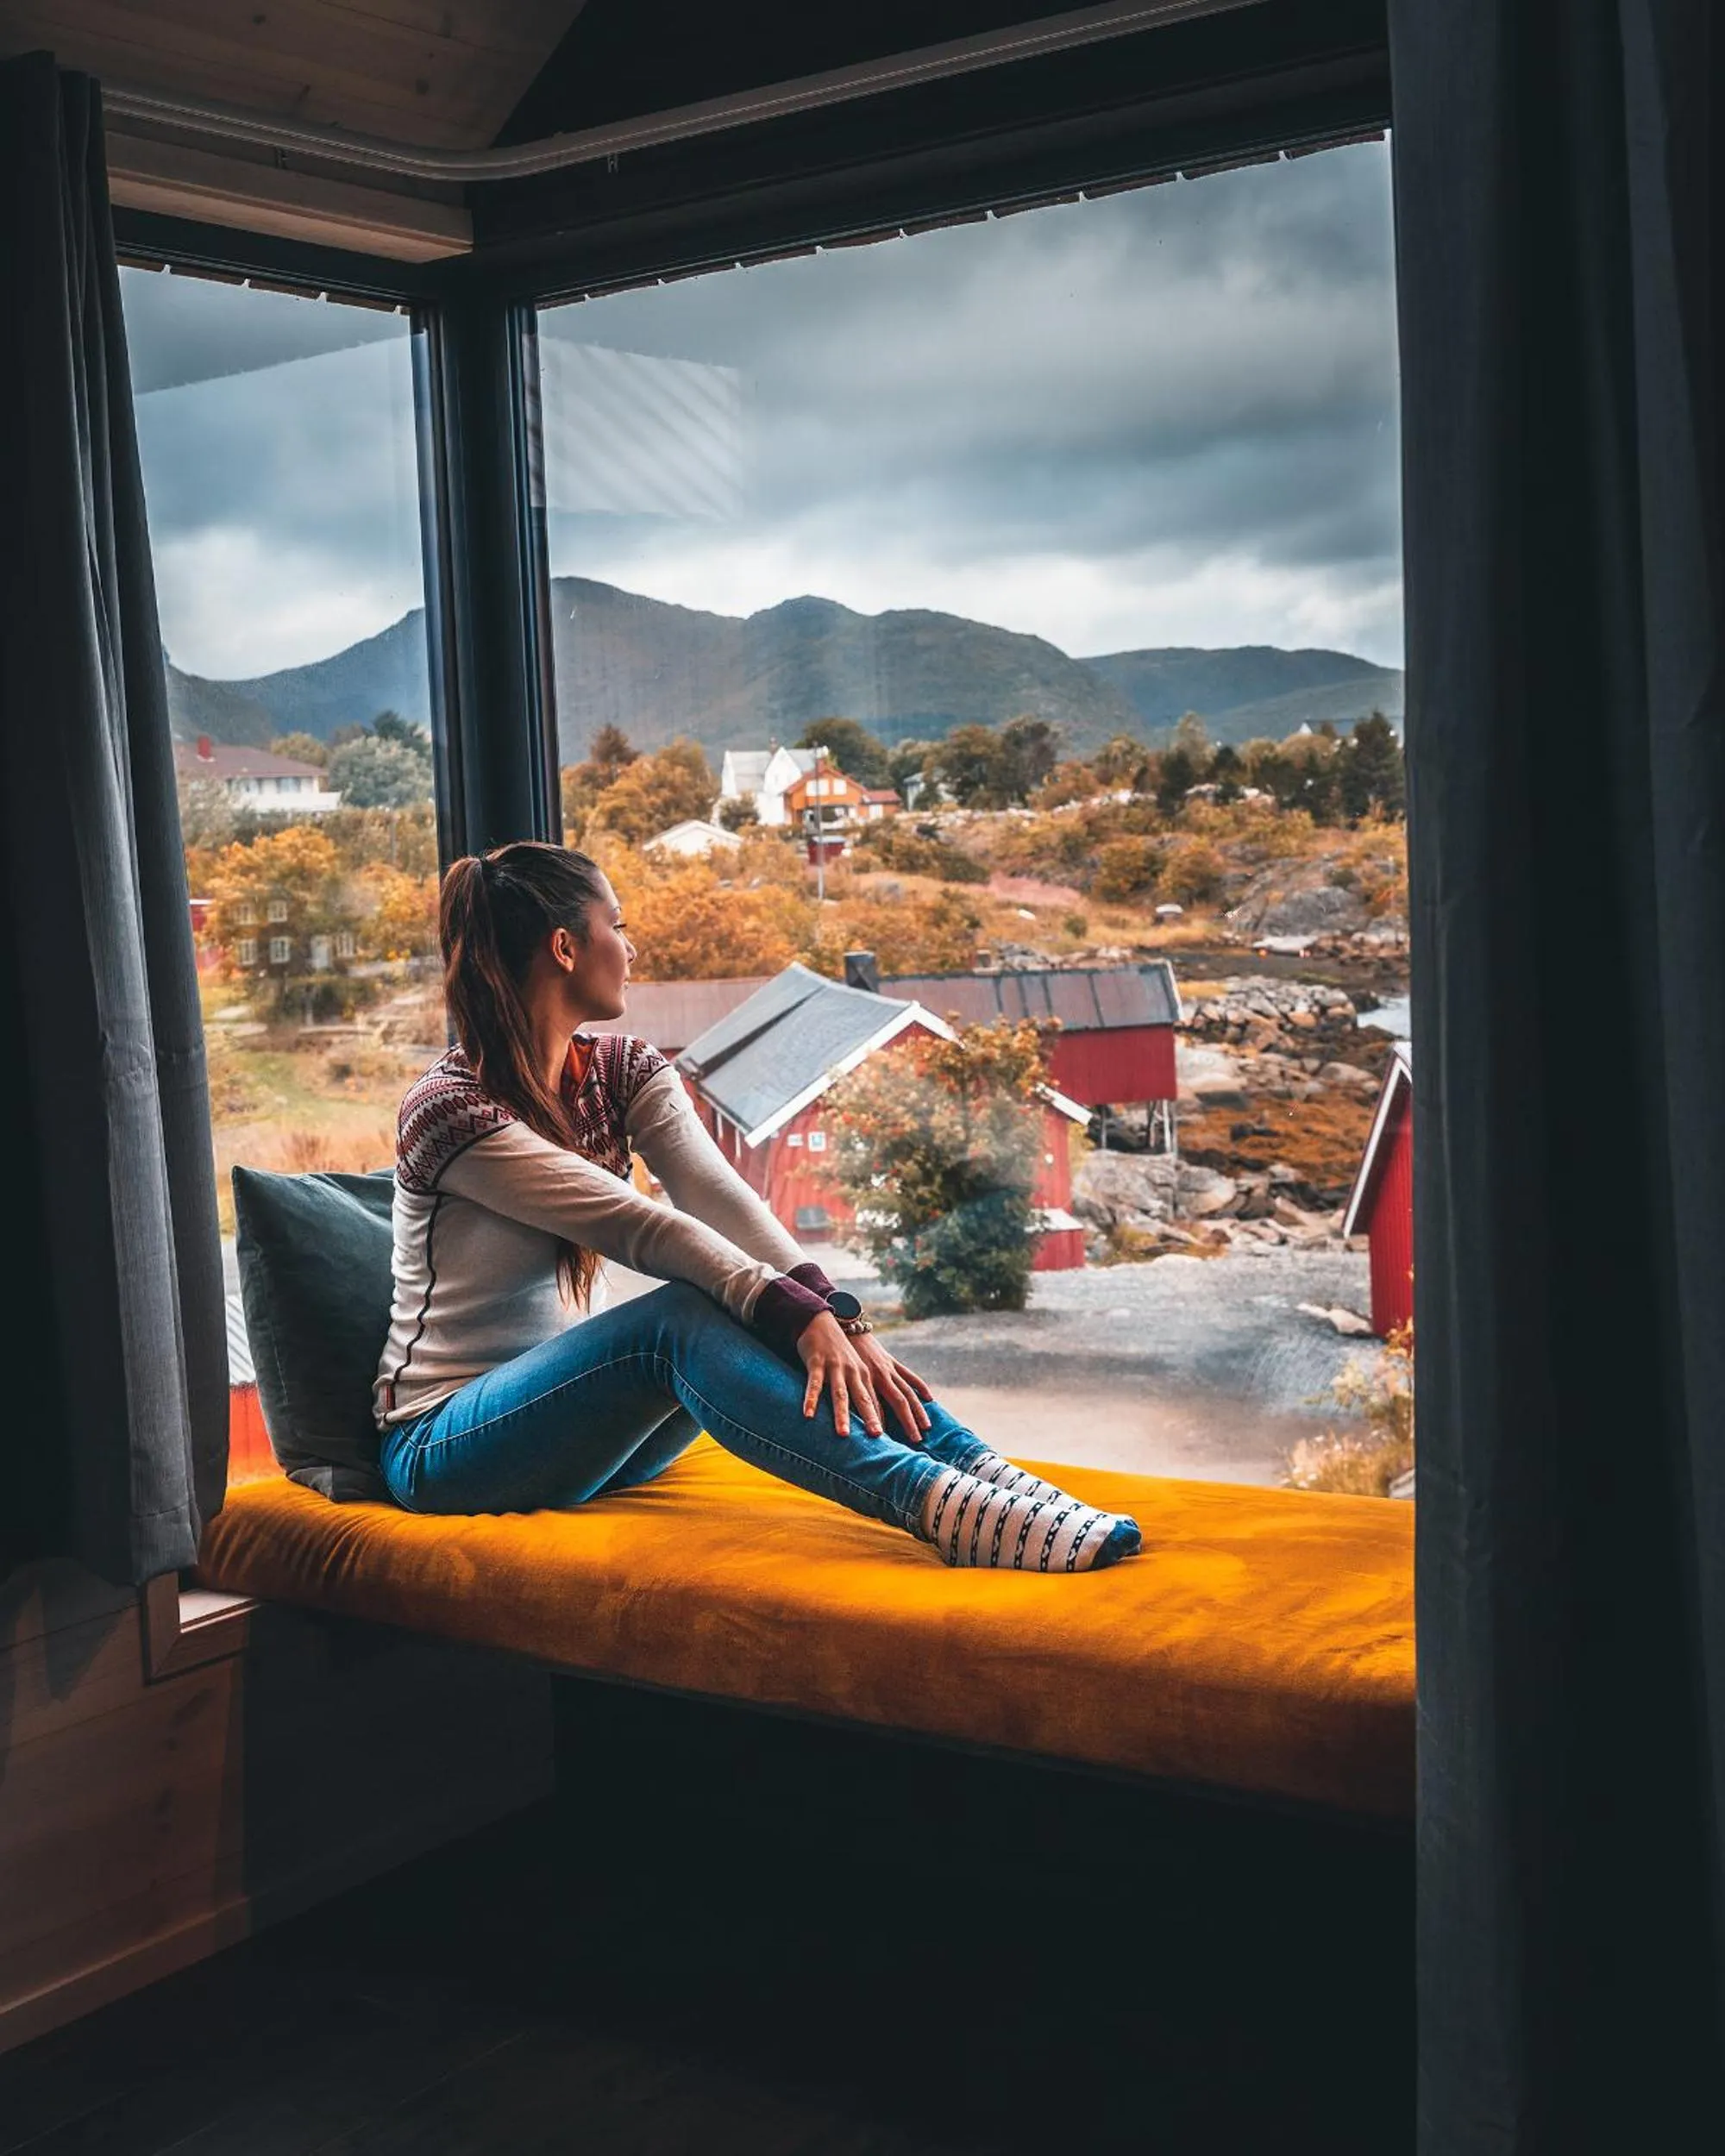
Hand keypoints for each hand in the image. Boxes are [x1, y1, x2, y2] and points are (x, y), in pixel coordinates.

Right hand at [797, 1314, 929, 1443]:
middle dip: (874, 1418)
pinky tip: (807, 1415)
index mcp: (871, 1374)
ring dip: (841, 1414)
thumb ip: (873, 1389)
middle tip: (879, 1438)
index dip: (902, 1417)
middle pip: (868, 1398)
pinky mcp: (817, 1363)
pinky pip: (814, 1385)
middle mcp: (856, 1372)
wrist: (823, 1322)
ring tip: (843, 1434)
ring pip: (840, 1394)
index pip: (890, 1399)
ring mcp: (836, 1367)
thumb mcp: (864, 1366)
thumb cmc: (844, 1350)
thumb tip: (885, 1415)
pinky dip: (810, 1400)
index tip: (911, 1438)